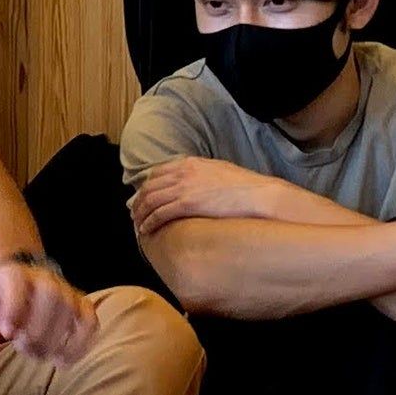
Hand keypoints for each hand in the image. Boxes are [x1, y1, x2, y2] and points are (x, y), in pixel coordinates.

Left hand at [0, 255, 94, 363]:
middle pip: (51, 296)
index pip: (18, 283)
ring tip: (41, 355)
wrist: (19, 284)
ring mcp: (66, 291)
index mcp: (14, 275)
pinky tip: (64, 361)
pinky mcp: (82, 306)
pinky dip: (81, 343)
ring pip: (71, 309)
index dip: (14, 307)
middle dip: (38, 328)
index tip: (8, 332)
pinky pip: (90, 321)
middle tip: (24, 348)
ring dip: (57, 339)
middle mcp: (44, 278)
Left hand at [129, 155, 321, 232]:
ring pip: (150, 200)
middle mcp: (184, 172)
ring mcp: (184, 187)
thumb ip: (203, 176)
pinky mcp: (187, 204)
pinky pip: (159, 214)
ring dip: (140, 214)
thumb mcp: (221, 173)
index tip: (144, 198)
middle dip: (139, 201)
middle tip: (136, 215)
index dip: (147, 187)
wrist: (259, 196)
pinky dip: (149, 222)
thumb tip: (197, 186)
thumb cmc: (246, 188)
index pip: (158, 173)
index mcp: (191, 163)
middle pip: (150, 186)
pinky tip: (147, 231)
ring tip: (139, 226)